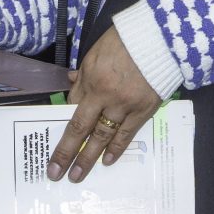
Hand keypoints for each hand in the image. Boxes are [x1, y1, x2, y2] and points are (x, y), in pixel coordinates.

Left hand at [47, 29, 160, 182]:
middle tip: (54, 173)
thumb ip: (84, 75)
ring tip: (77, 176)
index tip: (54, 142)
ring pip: (103, 136)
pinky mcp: (144, 110)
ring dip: (88, 158)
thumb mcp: (95, 53)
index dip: (63, 126)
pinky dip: (116, 149)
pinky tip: (106, 161)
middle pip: (81, 128)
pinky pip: (127, 134)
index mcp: (91, 79)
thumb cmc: (125, 41)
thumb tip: (72, 86)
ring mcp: (125, 105)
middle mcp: (105, 95)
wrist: (160, 38)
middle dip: (66, 153)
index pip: (71, 108)